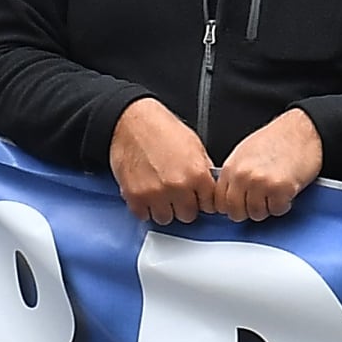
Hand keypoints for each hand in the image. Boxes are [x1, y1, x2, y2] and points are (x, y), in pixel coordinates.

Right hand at [108, 97, 217, 226]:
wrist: (132, 122)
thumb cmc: (161, 128)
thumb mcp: (195, 145)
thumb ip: (203, 169)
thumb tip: (208, 186)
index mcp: (197, 174)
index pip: (209, 205)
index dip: (204, 201)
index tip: (199, 199)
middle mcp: (178, 187)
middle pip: (188, 215)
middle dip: (184, 206)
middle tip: (179, 195)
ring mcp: (155, 194)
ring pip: (166, 219)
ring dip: (164, 209)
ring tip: (162, 194)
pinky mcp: (134, 197)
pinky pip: (143, 216)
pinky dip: (145, 208)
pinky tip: (147, 195)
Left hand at [215, 109, 323, 221]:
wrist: (303, 128)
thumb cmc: (278, 138)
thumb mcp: (245, 153)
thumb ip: (234, 175)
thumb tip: (230, 194)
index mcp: (232, 168)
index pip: (220, 203)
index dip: (233, 207)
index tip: (242, 205)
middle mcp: (243, 176)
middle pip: (236, 212)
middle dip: (249, 210)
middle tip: (261, 199)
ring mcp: (262, 183)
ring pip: (257, 214)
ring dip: (268, 207)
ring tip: (275, 191)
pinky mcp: (281, 188)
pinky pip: (277, 210)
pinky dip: (283, 204)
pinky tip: (286, 190)